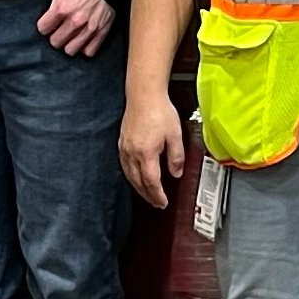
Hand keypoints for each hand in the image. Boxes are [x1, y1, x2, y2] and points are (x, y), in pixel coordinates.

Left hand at [38, 0, 115, 58]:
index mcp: (61, 8)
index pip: (43, 28)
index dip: (44, 25)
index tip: (47, 23)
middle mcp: (74, 21)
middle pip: (56, 42)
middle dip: (55, 36)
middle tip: (58, 30)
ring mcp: (89, 27)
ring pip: (71, 49)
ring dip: (69, 43)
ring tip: (70, 36)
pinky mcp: (102, 30)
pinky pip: (90, 50)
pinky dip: (85, 47)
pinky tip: (83, 40)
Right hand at [120, 88, 185, 208]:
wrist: (144, 95)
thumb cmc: (159, 110)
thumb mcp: (175, 135)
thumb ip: (176, 156)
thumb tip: (176, 173)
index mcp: (146, 153)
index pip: (151, 181)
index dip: (157, 195)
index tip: (162, 202)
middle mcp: (132, 153)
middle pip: (138, 182)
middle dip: (148, 195)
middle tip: (156, 203)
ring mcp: (125, 148)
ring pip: (130, 176)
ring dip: (138, 188)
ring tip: (147, 194)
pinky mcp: (122, 143)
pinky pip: (125, 166)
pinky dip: (131, 176)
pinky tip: (136, 177)